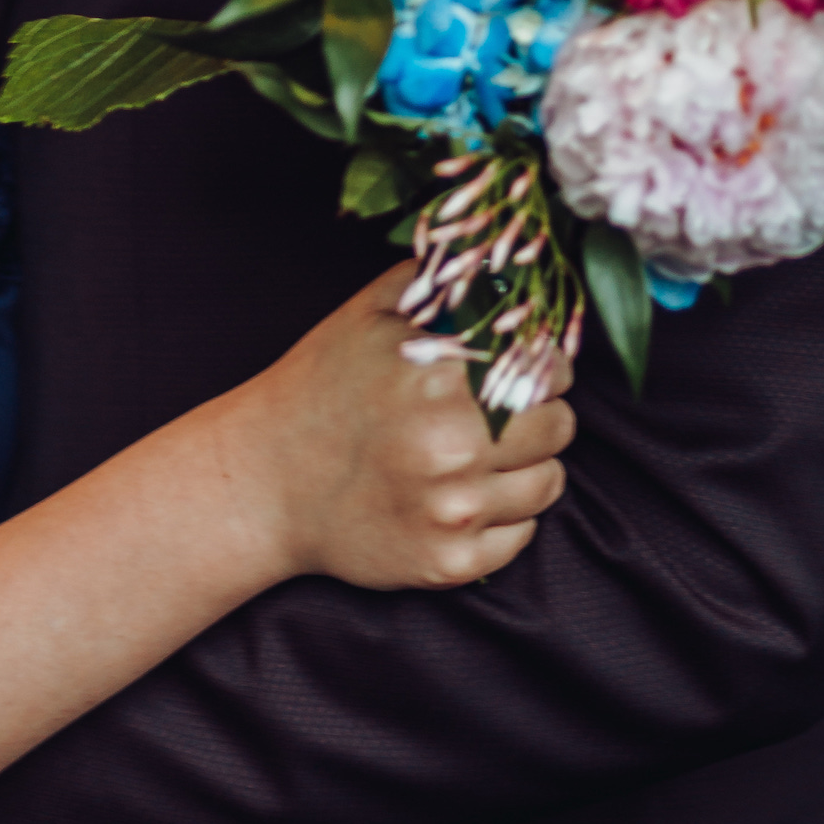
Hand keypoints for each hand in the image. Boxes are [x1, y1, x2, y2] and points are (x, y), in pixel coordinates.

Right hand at [253, 262, 572, 591]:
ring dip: (527, 466)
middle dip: (540, 413)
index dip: (545, 364)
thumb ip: (437, 281)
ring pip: (549, 483)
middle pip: (559, 426)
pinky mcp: (449, 562)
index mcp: (440, 377)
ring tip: (480, 454)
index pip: (550, 369)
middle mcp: (454, 446)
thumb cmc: (320, 388)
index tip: (528, 368)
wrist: (264, 482)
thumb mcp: (369, 314)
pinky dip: (505, 517)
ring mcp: (453, 511)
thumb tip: (498, 261)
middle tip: (504, 413)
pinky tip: (464, 495)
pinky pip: (523, 536)